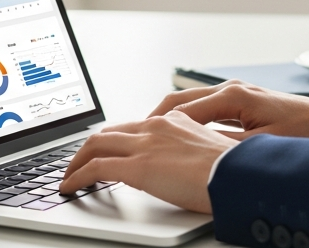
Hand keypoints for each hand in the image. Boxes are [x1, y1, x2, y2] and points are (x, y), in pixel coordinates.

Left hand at [59, 110, 232, 212]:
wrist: (239, 175)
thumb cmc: (234, 170)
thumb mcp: (211, 152)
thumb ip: (190, 152)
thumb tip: (182, 167)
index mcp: (176, 122)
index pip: (135, 127)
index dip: (116, 140)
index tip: (108, 150)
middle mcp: (157, 127)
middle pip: (110, 132)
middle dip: (90, 148)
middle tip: (80, 163)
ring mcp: (145, 145)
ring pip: (96, 145)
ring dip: (78, 161)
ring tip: (70, 176)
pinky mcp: (137, 166)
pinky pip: (95, 168)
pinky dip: (78, 177)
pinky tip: (71, 187)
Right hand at [148, 79, 308, 141]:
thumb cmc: (303, 133)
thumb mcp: (261, 146)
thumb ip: (225, 147)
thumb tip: (194, 153)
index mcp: (233, 96)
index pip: (182, 111)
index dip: (156, 127)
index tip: (136, 141)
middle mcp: (230, 89)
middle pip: (178, 102)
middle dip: (152, 120)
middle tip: (130, 140)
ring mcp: (234, 93)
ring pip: (188, 103)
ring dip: (166, 120)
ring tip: (146, 139)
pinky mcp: (240, 101)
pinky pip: (202, 108)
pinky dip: (184, 120)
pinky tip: (176, 136)